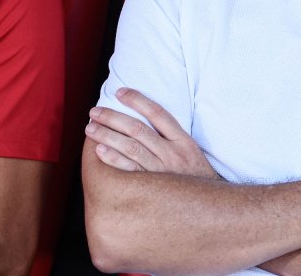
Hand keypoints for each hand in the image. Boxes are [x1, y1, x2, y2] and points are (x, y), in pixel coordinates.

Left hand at [86, 88, 219, 178]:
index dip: (138, 100)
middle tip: (94, 112)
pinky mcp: (152, 188)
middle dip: (113, 117)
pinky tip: (99, 151)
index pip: (158, 113)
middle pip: (138, 129)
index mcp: (183, 142)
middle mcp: (172, 154)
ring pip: (130, 147)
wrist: (210, 209)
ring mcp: (161, 171)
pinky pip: (129, 171)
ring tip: (91, 128)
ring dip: (107, 135)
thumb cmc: (196, 178)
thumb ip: (172, 138)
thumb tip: (145, 120)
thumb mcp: (192, 153)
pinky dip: (113, 159)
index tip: (120, 92)